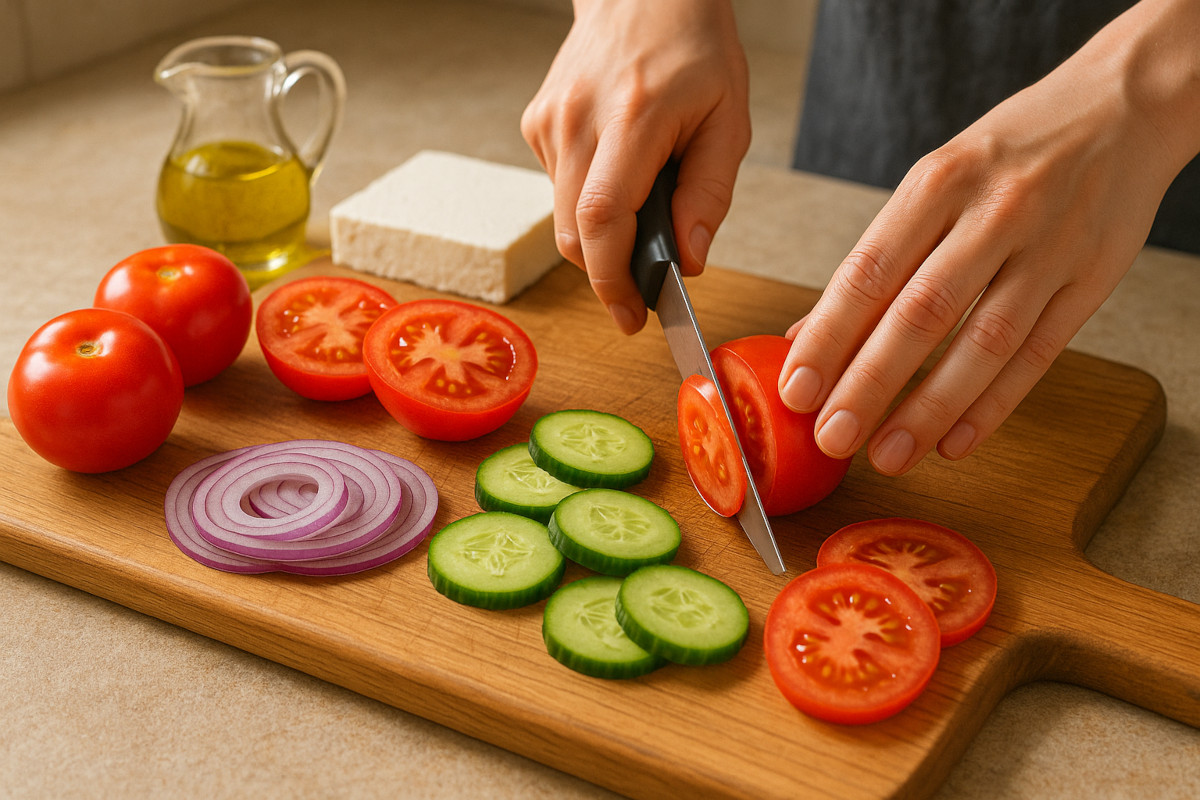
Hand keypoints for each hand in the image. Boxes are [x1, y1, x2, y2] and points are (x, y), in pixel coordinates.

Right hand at [520, 0, 750, 333]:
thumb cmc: (693, 48)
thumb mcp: (728, 120)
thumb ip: (709, 195)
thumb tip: (690, 260)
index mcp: (632, 117)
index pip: (601, 219)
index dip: (613, 280)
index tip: (632, 315)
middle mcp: (577, 120)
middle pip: (573, 233)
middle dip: (607, 274)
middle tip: (642, 291)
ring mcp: (549, 121)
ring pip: (563, 217)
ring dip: (601, 236)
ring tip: (643, 206)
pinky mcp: (537, 124)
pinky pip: (559, 189)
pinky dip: (588, 201)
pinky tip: (618, 170)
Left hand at [778, 0, 1199, 475]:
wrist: (1119, 107)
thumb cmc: (1008, 153)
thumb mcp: (933, 183)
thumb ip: (874, 261)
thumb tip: (805, 338)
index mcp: (938, 181)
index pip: (869, 271)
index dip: (829, 336)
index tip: (796, 390)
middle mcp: (993, 213)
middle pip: (921, 313)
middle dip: (870, 384)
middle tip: (832, 436)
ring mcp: (1049, 248)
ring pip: (983, 343)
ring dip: (929, 409)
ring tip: (888, 455)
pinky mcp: (1092, 280)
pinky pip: (1039, 355)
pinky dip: (993, 405)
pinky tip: (954, 442)